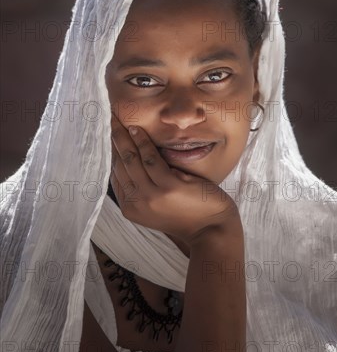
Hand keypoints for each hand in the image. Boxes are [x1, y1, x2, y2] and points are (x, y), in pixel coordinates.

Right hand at [109, 113, 239, 245]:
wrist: (211, 230)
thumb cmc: (186, 214)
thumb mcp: (156, 205)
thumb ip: (141, 188)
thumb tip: (130, 157)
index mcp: (131, 208)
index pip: (116, 175)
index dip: (112, 153)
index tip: (110, 135)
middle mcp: (137, 204)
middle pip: (120, 165)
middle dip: (114, 141)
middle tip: (110, 121)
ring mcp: (152, 196)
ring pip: (132, 160)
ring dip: (125, 137)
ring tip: (121, 121)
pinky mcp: (169, 187)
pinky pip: (151, 159)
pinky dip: (143, 142)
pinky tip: (137, 130)